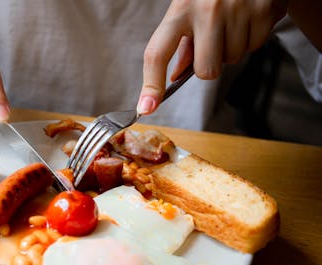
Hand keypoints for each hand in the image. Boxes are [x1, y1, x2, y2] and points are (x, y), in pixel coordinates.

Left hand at [137, 0, 286, 114]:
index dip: (151, 85)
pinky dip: (252, 37)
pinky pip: (255, 46)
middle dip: (209, 64)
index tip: (146, 107)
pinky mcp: (264, 9)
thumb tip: (175, 77)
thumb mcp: (189, 6)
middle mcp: (207, 9)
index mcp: (180, 8)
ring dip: (232, 47)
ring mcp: (237, 9)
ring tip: (233, 20)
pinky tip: (249, 16)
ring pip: (232, 60)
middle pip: (205, 71)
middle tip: (213, 40)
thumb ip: (182, 42)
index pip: (158, 53)